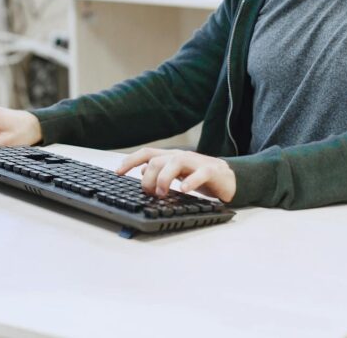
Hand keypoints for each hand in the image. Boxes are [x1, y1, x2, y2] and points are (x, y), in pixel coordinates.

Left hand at [116, 148, 235, 202]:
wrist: (229, 178)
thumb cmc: (200, 176)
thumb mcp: (177, 174)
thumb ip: (160, 171)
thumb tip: (142, 170)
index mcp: (171, 158)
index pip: (147, 153)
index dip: (130, 160)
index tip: (118, 172)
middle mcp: (181, 157)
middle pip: (157, 159)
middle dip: (148, 177)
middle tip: (150, 193)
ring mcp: (196, 162)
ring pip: (175, 162)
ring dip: (164, 178)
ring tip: (161, 193)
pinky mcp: (211, 171)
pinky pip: (200, 173)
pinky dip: (190, 182)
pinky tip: (183, 190)